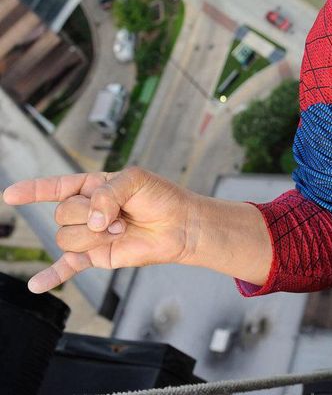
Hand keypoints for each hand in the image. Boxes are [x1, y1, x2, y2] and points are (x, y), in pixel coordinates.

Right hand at [2, 167, 195, 292]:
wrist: (180, 225)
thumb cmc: (161, 197)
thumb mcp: (135, 180)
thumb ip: (108, 194)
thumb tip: (93, 222)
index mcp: (93, 187)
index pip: (56, 187)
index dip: (33, 190)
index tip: (10, 194)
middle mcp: (87, 211)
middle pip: (62, 214)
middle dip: (90, 214)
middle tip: (121, 215)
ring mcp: (90, 234)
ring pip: (67, 238)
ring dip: (95, 236)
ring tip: (122, 229)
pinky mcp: (96, 257)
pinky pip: (66, 267)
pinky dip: (51, 276)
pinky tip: (36, 285)